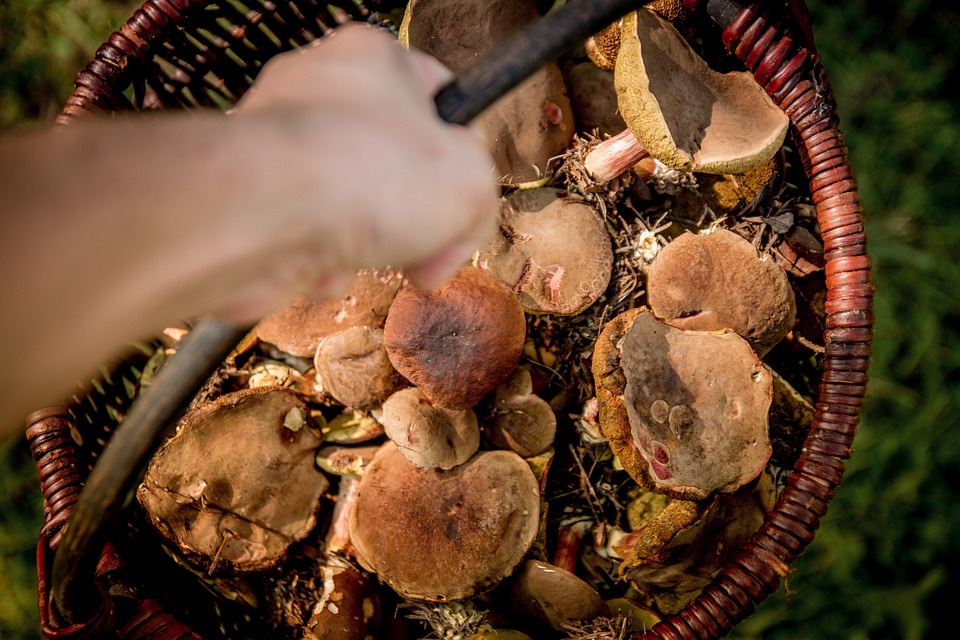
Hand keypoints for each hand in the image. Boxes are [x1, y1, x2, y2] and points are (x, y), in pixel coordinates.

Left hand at [218, 24, 498, 320]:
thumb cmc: (361, 176)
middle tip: (428, 249)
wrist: (259, 214)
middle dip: (415, 218)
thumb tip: (454, 240)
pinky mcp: (251, 194)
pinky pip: (307, 234)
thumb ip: (482, 202)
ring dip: (369, 247)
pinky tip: (323, 266)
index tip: (465, 195)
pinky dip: (323, 261)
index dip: (465, 151)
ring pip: (351, 206)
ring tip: (366, 255)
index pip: (439, 95)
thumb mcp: (470, 186)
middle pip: (394, 162)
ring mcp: (278, 141)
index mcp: (375, 59)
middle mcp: (318, 90)